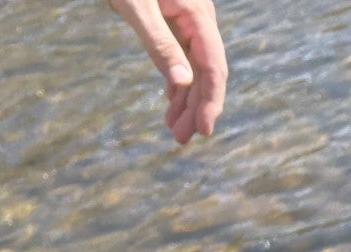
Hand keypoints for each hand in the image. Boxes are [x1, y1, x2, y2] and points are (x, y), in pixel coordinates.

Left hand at [107, 0, 227, 143]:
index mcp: (198, 15)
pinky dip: (177, 81)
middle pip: (206, 73)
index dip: (211, 101)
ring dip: (186, 99)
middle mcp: (199, 21)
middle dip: (196, 107)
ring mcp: (188, 21)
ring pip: (195, 68)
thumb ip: (159, 44)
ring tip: (173, 129)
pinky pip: (183, 57)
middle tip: (180, 139)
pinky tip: (171, 101)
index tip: (204, 131)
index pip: (213, 68)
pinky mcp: (174, 20)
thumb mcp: (136, 7)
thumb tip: (181, 84)